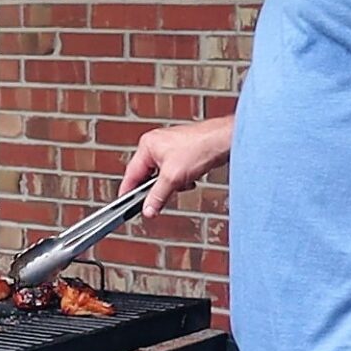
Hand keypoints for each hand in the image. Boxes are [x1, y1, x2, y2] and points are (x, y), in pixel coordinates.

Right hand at [118, 115, 232, 216]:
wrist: (224, 141)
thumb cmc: (200, 147)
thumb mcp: (173, 177)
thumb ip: (157, 196)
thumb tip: (148, 209)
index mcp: (148, 145)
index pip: (131, 173)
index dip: (128, 191)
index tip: (126, 205)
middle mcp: (156, 144)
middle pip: (148, 175)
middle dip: (159, 187)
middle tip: (165, 194)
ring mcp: (170, 148)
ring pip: (163, 176)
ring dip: (174, 183)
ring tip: (185, 180)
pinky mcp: (182, 153)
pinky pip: (175, 173)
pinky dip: (182, 179)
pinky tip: (191, 178)